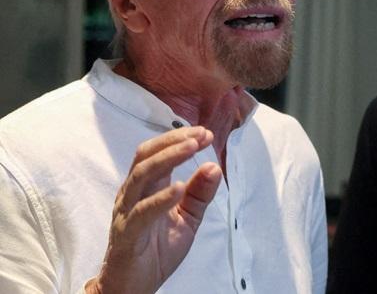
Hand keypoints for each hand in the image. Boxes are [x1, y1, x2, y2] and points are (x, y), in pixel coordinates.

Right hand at [85, 126, 221, 293]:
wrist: (133, 288)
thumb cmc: (156, 250)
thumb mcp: (188, 219)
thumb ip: (199, 193)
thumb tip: (214, 166)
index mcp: (146, 188)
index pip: (158, 152)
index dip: (179, 139)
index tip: (206, 133)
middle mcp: (133, 194)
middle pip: (146, 156)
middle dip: (173, 141)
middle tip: (200, 135)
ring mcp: (127, 213)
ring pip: (142, 176)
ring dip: (168, 159)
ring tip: (191, 148)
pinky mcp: (127, 235)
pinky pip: (141, 212)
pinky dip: (161, 198)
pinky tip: (178, 188)